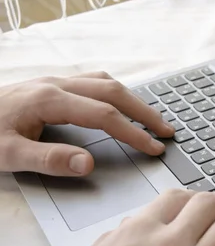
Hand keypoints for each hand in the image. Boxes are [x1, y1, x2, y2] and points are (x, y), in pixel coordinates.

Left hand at [0, 71, 173, 175]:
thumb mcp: (8, 155)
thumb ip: (49, 159)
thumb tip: (88, 164)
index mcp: (49, 100)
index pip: (105, 116)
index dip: (134, 133)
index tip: (154, 148)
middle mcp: (56, 85)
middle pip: (114, 92)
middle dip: (145, 112)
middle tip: (167, 130)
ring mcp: (53, 81)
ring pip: (105, 83)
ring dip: (133, 100)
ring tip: (151, 118)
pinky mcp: (50, 85)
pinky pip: (93, 82)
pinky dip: (115, 93)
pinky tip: (120, 104)